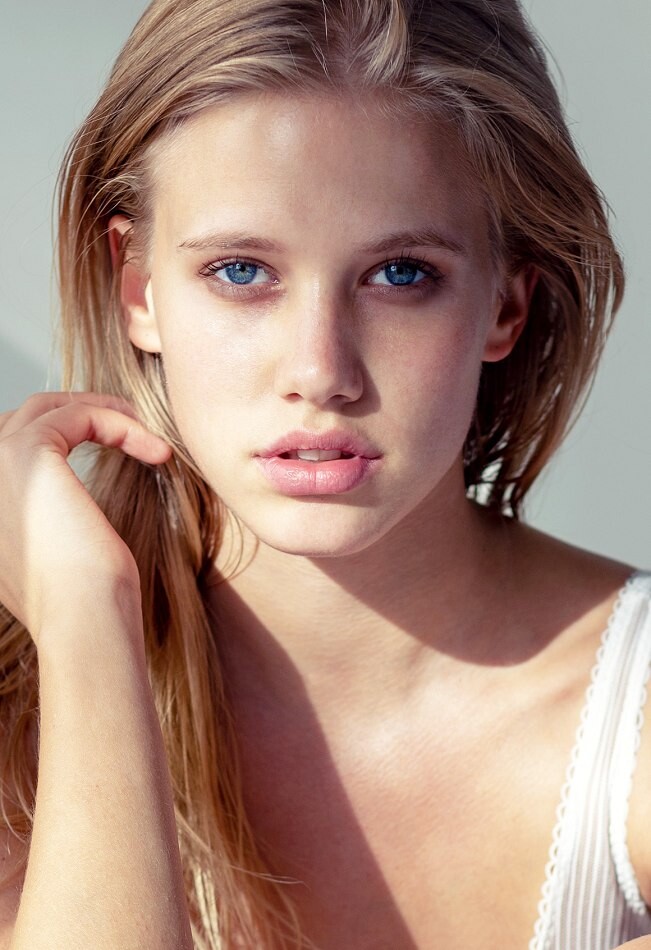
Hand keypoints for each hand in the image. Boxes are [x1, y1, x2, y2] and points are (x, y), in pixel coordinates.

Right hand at [0, 392, 170, 642]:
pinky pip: (76, 414)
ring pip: (46, 408)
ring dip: (100, 412)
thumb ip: (48, 526)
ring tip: (145, 433)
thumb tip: (73, 513)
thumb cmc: (86, 602)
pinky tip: (156, 451)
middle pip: (22, 419)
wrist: (84, 622)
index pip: (10, 449)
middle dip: (78, 413)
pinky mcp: (26, 455)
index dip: (64, 436)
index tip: (119, 446)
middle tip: (130, 427)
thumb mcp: (60, 556)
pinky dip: (118, 423)